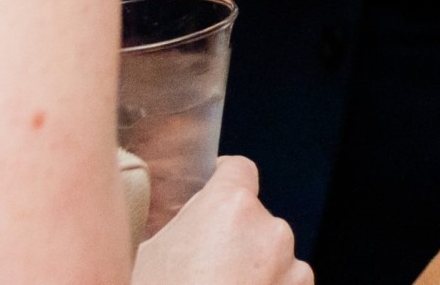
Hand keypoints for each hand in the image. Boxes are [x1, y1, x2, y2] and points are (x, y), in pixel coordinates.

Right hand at [132, 156, 310, 284]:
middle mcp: (271, 231)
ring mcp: (293, 270)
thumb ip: (174, 228)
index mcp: (231, 207)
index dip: (222, 181)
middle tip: (200, 269)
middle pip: (253, 219)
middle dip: (233, 238)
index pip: (238, 169)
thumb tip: (177, 224)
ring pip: (272, 259)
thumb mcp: (146, 256)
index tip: (209, 197)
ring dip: (254, 272)